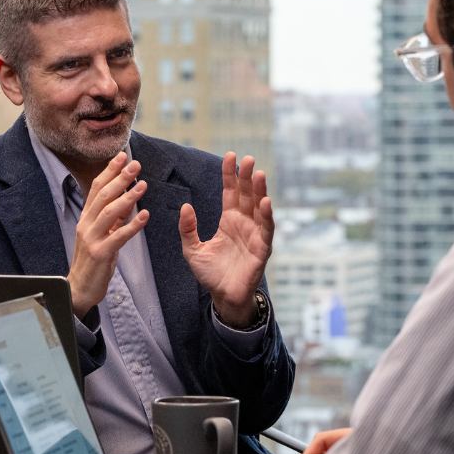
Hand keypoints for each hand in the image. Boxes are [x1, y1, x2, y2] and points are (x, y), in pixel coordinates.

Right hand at [68, 152, 149, 318]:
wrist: (79, 288)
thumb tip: (128, 200)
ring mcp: (92, 238)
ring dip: (127, 197)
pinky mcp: (100, 253)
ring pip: (109, 212)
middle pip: (103, 196)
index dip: (109, 171)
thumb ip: (113, 219)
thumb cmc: (93, 261)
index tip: (122, 156)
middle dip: (120, 178)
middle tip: (135, 164)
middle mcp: (86, 224)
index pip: (96, 188)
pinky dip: (132, 225)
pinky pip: (118, 236)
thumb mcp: (102, 235)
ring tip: (143, 185)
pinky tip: (145, 216)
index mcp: (86, 218)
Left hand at [179, 152, 273, 326]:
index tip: (229, 156)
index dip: (230, 175)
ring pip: (259, 208)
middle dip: (247, 177)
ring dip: (260, 191)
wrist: (223, 297)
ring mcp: (255, 234)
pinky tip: (265, 202)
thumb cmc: (210, 273)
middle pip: (247, 195)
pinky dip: (267, 215)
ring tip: (258, 173)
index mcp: (229, 220)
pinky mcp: (262, 248)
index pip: (230, 192)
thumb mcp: (192, 249)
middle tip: (247, 158)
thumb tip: (186, 206)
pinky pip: (266, 229)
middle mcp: (244, 223)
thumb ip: (188, 229)